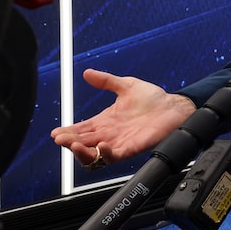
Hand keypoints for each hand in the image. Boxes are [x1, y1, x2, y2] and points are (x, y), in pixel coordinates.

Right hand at [50, 69, 196, 166]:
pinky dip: (106, 154)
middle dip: (70, 142)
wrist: (174, 106)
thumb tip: (87, 72)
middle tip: (60, 138)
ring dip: (82, 152)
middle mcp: (110, 134)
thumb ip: (106, 81)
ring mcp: (120, 142)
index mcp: (105, 120)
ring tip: (73, 144)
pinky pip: (115, 157)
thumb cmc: (153, 98)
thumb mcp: (125, 85)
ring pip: (95, 154)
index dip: (68, 132)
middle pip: (84, 143)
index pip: (81, 129)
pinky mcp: (132, 148)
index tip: (56, 132)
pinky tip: (101, 145)